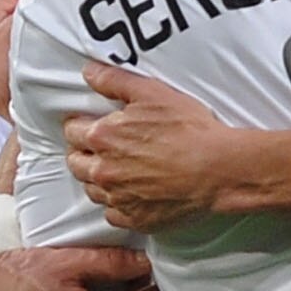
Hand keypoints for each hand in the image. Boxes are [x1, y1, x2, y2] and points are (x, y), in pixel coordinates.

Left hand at [64, 56, 229, 230]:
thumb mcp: (152, 93)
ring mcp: (118, 198)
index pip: (72, 131)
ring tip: (117, 171)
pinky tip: (132, 194)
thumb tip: (89, 72)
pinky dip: (118, 205)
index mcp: (102, 137)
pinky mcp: (135, 219)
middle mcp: (104, 171)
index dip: (81, 125)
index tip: (91, 125)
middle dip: (84, 154)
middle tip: (102, 149)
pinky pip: (113, 215)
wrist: (218, 169)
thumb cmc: (189, 129)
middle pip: (76, 164)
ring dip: (98, 180)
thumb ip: (114, 81)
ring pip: (92, 190)